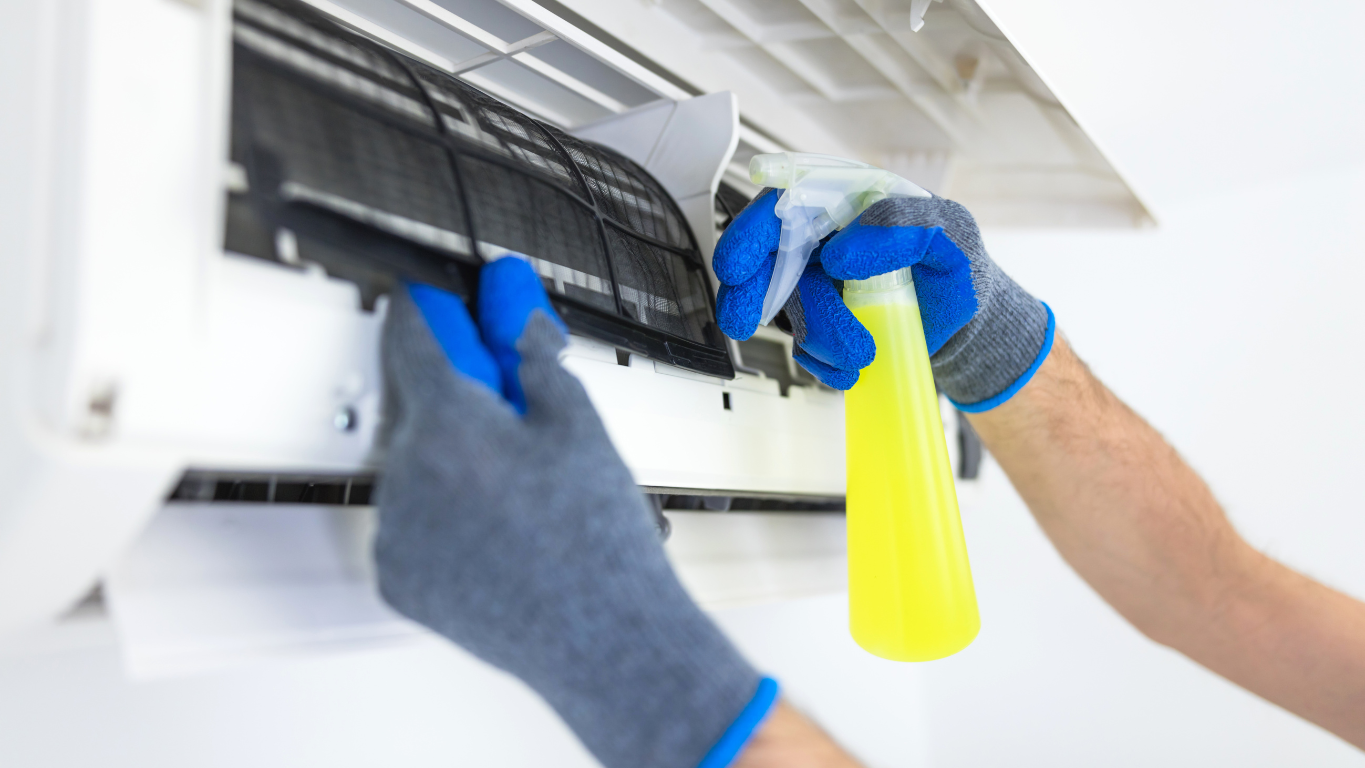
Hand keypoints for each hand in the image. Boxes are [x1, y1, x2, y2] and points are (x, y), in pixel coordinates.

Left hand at [375, 256, 776, 767]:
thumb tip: (510, 310)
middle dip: (461, 398)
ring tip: (520, 496)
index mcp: (449, 426)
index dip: (434, 307)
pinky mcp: (395, 577)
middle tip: (519, 421)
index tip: (442, 297)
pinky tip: (496, 531)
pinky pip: (409, 520)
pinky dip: (441, 514)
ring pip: (414, 463)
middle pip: (417, 402)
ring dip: (452, 459)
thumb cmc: (600, 541)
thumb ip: (531, 353)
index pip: (415, 333)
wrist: (606, 640)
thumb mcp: (578, 423)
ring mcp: (393, 532)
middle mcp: (404, 476)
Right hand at [713, 189, 1053, 409]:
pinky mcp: (820, 321)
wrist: (964, 319)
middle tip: (743, 322)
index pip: (785, 202)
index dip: (751, 233)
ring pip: (790, 310)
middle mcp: (823, 238)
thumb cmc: (956, 263)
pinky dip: (823, 362)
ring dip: (820, 337)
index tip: (737, 268)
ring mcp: (817, 281)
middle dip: (749, 293)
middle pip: (765, 258)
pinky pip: (803, 345)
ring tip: (862, 352)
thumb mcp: (950, 232)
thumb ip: (904, 226)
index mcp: (847, 199)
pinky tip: (849, 368)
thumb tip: (841, 252)